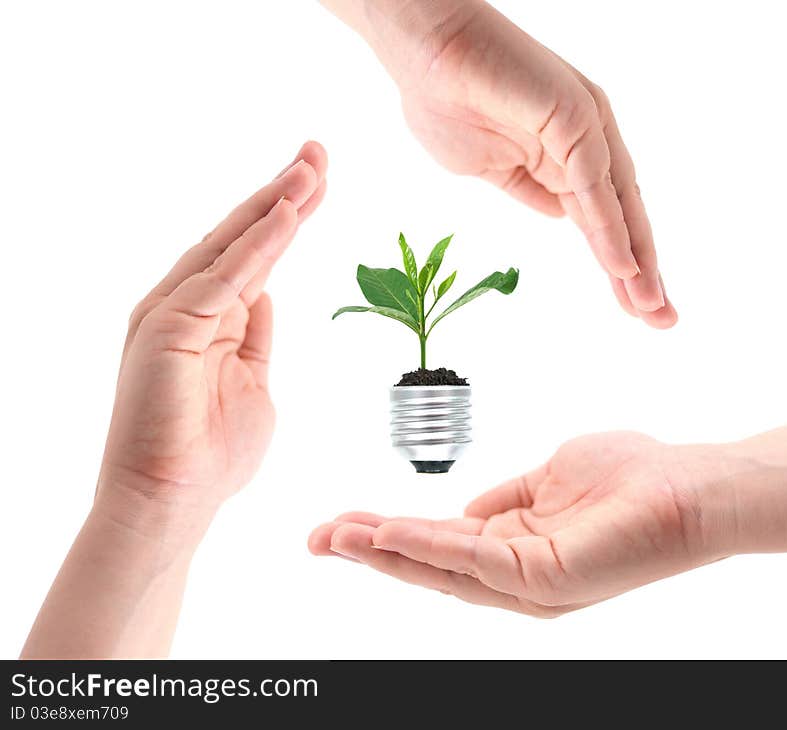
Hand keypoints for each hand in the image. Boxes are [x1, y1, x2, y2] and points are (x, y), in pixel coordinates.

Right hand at [98, 141, 327, 530]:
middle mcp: (187, 305)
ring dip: (274, 205)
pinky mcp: (168, 327)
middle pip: (240, 237)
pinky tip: (288, 214)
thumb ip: (255, 337)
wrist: (171, 503)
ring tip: (311, 168)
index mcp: (209, 319)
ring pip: (231, 246)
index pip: (253, 255)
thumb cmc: (212, 455)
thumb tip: (266, 296)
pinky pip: (224, 277)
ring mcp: (172, 313)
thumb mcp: (253, 383)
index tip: (316, 183)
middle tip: (317, 152)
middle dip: (281, 194)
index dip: (285, 217)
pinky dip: (258, 244)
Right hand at [309, 432, 726, 616]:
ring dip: (385, 552)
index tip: (342, 521)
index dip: (389, 535)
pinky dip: (426, 546)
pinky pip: (473, 560)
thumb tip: (463, 509)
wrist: (689, 486)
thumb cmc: (629, 477)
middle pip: (430, 567)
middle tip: (317, 538)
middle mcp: (516, 576)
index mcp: (516, 550)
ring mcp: (530, 583)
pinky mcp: (545, 578)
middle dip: (370, 552)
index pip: (440, 546)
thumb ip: (504, 498)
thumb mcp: (547, 479)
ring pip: (442, 571)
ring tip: (336, 536)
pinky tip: (389, 531)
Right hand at [374, 1, 675, 326]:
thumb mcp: (491, 169)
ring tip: (650, 306)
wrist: (420, 47)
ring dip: (635, 259)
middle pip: (621, 215)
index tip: (633, 303)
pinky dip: (610, 228)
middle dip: (641, 270)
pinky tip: (622, 266)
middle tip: (661, 318)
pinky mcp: (572, 115)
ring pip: (616, 205)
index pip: (601, 217)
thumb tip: (561, 216)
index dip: (617, 261)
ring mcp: (584, 126)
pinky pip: (593, 185)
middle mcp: (585, 140)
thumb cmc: (445, 98)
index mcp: (566, 152)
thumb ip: (530, 191)